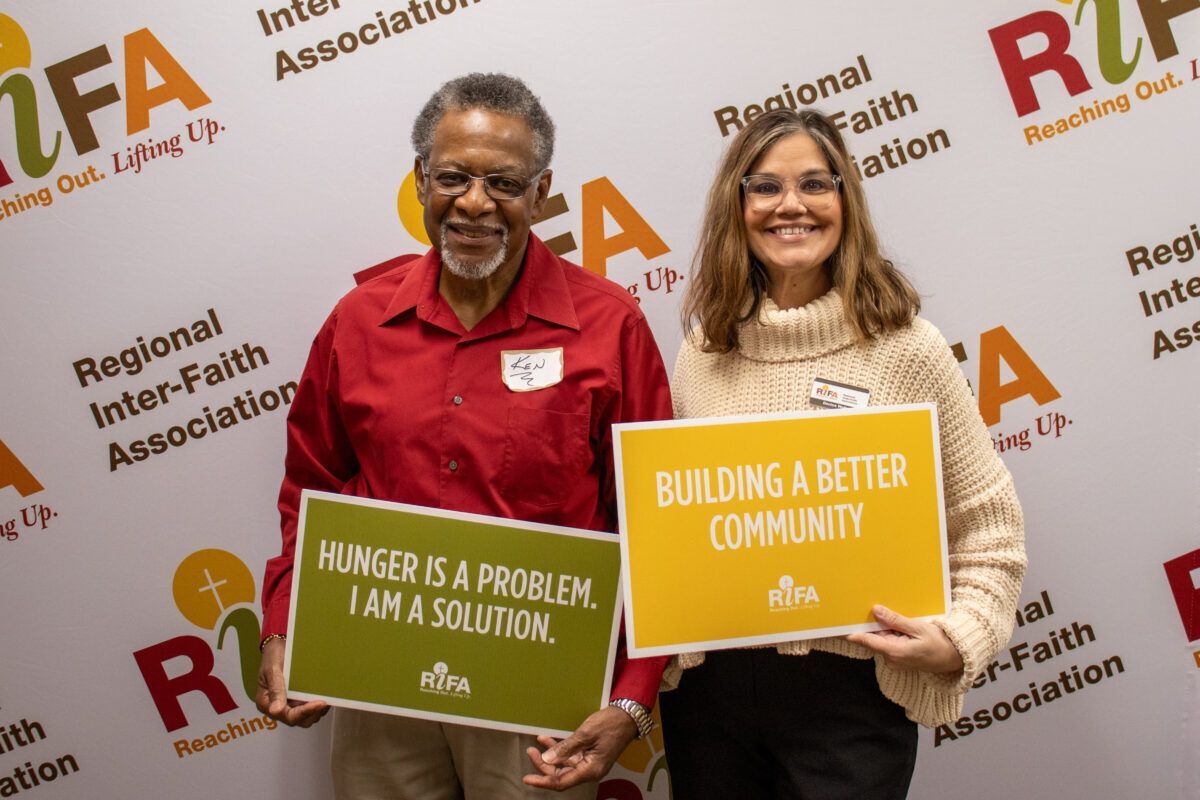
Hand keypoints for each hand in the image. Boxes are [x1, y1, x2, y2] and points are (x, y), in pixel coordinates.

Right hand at [255, 637, 329, 726]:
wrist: (278, 645)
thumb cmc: (273, 656)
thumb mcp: (272, 670)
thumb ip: (275, 689)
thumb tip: (275, 711)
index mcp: (266, 703)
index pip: (288, 716)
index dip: (305, 712)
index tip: (320, 703)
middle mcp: (278, 707)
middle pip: (299, 720)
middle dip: (314, 713)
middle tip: (326, 701)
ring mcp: (288, 704)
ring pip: (306, 717)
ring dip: (317, 710)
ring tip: (327, 697)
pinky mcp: (297, 699)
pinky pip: (309, 707)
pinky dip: (318, 705)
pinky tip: (324, 694)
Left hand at [523, 706, 637, 790]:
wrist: (628, 716)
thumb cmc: (611, 724)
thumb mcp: (585, 734)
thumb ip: (565, 748)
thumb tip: (547, 759)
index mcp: (591, 770)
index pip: (562, 782)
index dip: (543, 781)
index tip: (528, 779)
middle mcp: (590, 770)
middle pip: (561, 775)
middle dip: (545, 765)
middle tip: (531, 752)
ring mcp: (590, 763)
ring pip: (565, 765)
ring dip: (551, 755)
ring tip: (537, 744)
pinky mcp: (590, 755)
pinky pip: (571, 757)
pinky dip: (560, 749)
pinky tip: (549, 740)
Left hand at [846, 605, 963, 673]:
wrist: (954, 658)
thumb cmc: (939, 643)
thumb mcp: (918, 628)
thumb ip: (896, 620)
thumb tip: (876, 611)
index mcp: (895, 652)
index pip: (867, 640)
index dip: (850, 632)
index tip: (836, 626)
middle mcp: (891, 659)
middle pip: (871, 639)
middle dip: (864, 625)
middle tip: (851, 609)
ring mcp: (894, 660)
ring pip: (879, 640)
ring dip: (876, 628)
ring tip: (869, 611)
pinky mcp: (898, 658)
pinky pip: (886, 643)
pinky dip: (884, 633)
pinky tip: (885, 621)